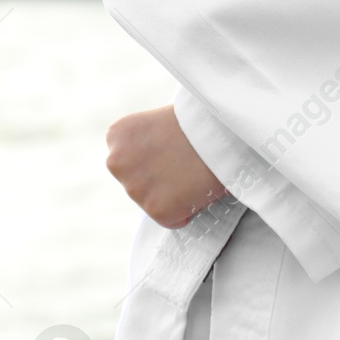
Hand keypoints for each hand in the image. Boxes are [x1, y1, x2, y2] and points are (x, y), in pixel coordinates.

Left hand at [105, 105, 227, 227]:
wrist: (224, 131)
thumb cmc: (204, 121)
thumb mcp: (162, 120)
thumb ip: (150, 141)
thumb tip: (158, 163)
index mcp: (116, 135)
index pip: (129, 161)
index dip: (157, 160)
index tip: (175, 152)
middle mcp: (116, 161)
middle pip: (138, 184)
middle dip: (161, 180)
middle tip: (187, 166)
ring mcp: (134, 188)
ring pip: (154, 202)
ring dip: (174, 195)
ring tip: (195, 174)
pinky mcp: (156, 210)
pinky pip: (173, 219)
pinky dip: (188, 210)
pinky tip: (199, 188)